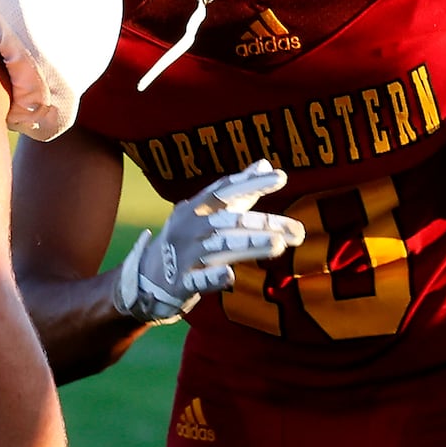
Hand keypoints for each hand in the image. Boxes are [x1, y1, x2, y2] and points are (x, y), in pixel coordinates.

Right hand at [113, 160, 305, 323]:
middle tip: (297, 230)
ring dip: (248, 245)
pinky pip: (198, 280)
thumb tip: (266, 163)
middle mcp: (189, 227)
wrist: (148, 277)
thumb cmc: (188, 239)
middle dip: (264, 224)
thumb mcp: (208, 211)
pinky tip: (230, 275)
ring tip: (278, 245)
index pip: (225, 190)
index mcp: (196, 208)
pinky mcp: (181, 283)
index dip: (251, 182)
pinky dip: (213, 277)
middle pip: (230, 221)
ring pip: (220, 247)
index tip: (281, 177)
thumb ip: (238, 190)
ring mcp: (184, 255)